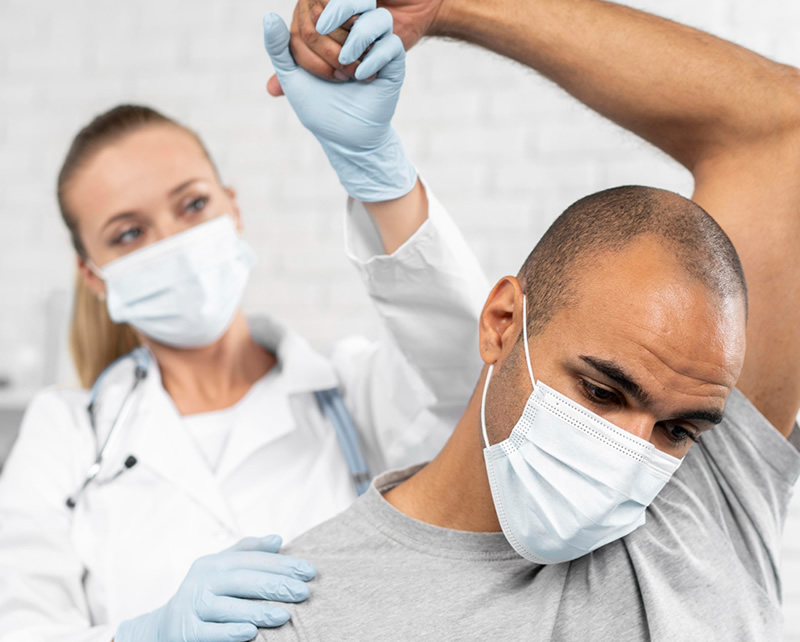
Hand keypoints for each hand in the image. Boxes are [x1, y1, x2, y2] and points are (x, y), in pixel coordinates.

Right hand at [115, 535, 314, 641]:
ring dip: (257, 611)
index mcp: (213, 563)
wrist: (163, 628)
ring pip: (227, 607)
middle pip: (242, 580)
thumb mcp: (221, 570)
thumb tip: (278, 539)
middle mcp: (201, 581)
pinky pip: (208, 632)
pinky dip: (229, 632)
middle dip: (276, 586)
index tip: (309, 572)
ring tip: (285, 615)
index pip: (252, 560)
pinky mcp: (184, 632)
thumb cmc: (205, 595)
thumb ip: (248, 552)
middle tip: (303, 593)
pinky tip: (251, 632)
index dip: (282, 564)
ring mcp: (190, 606)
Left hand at [263, 6, 416, 201]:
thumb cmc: (319, 107)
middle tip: (329, 58)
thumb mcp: (292, 76)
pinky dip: (375, 58)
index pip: (329, 6)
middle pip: (354, 7)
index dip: (319, 20)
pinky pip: (391, 45)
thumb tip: (268, 17)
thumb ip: (278, 48)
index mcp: (334, 30)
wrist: (346, 137)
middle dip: (337, 29)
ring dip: (359, 38)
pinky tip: (360, 77)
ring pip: (378, 18)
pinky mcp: (394, 63)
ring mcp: (378, 45)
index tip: (311, 44)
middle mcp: (357, 32)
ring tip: (344, 63)